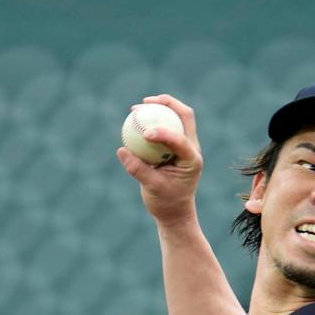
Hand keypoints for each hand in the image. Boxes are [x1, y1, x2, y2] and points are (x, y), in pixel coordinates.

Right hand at [116, 94, 204, 225]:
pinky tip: (135, 119)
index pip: (180, 139)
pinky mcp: (175, 147)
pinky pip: (164, 127)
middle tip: (145, 102)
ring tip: (137, 107)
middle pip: (184, 116)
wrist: (174, 212)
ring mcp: (185, 145)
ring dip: (158, 108)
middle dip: (167, 103)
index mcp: (192, 159)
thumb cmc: (165, 203)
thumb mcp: (151, 188)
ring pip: (176, 118)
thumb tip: (121, 150)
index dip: (164, 132)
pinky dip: (151, 121)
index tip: (146, 134)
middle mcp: (192, 148)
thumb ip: (137, 169)